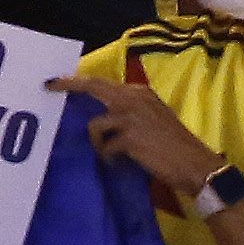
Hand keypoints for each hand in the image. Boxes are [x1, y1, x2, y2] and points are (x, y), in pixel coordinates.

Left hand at [51, 73, 224, 192]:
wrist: (194, 163)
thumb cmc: (176, 145)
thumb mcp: (154, 117)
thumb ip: (132, 111)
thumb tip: (105, 118)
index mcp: (140, 92)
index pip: (104, 82)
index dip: (80, 81)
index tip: (60, 80)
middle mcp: (133, 98)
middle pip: (93, 86)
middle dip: (69, 85)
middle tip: (49, 86)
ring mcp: (130, 116)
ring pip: (95, 125)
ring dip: (98, 143)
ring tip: (110, 156)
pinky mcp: (128, 138)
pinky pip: (105, 148)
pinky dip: (108, 158)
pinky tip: (118, 164)